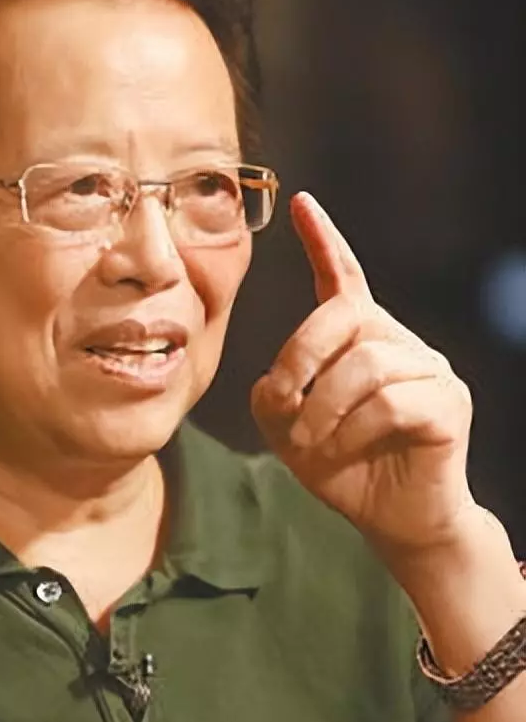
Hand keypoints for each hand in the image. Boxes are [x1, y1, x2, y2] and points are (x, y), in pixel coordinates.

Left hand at [251, 192, 476, 559]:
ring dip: (323, 408)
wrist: (393, 521)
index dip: (322, 239)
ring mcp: (429, 369)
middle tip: (281, 404)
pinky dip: (355, 430)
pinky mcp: (448, 404)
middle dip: (298, 358)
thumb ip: (272, 398)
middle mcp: (398, 342)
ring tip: (310, 441)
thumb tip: (274, 382)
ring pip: (365, 363)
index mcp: (360, 338)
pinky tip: (346, 449)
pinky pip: (392, 401)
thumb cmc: (342, 468)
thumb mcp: (288, 432)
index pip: (343, 276)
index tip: (300, 201)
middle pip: (342, 315)